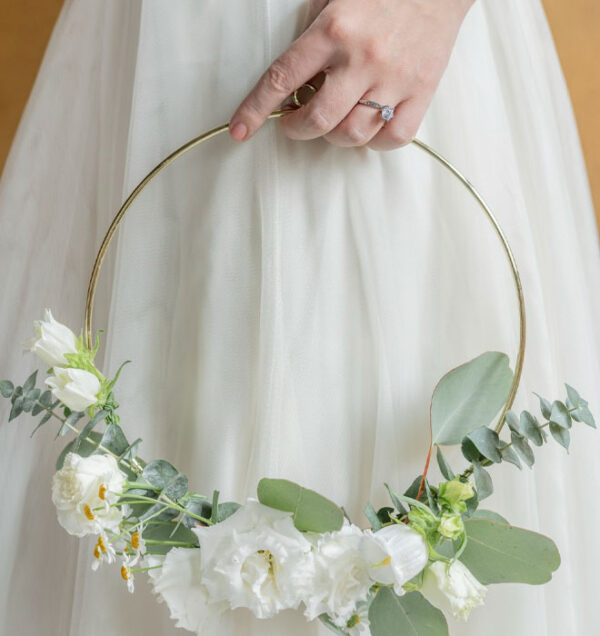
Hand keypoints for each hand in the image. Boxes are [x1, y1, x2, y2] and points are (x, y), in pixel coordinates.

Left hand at [229, 0, 473, 149]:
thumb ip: (311, 36)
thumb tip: (290, 81)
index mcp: (334, 29)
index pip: (282, 78)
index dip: (255, 110)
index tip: (240, 130)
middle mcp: (362, 57)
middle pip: (318, 119)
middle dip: (296, 128)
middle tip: (294, 121)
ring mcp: (395, 79)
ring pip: (352, 135)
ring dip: (334, 135)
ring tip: (335, 117)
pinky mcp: (422, 92)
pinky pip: (392, 138)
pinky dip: (375, 141)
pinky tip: (369, 125)